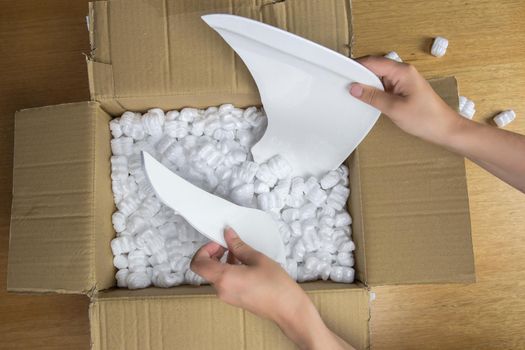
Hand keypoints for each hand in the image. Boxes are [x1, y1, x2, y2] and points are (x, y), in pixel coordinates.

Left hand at [190, 228, 354, 349]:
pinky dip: (229, 270)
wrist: (288, 309)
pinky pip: (224, 282)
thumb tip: (228, 234)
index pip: (197, 264)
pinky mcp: (234, 299)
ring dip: (223, 261)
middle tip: (228, 244)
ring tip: (240, 253)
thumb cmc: (276, 286)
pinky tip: (245, 264)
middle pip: (205, 268)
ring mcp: (227, 296)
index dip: (204, 249)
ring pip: (215, 275)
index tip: (218, 243)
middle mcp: (222, 289)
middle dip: (214, 253)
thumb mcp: (257, 259)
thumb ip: (238, 246)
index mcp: (224, 278)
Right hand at [349, 56, 462, 145]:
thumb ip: (372, 97)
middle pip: (375, 67)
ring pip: (378, 76)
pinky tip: (367, 98)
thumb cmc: (426, 119)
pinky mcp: (403, 89)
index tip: (341, 71)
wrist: (445, 129)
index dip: (356, 65)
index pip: (373, 62)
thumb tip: (354, 87)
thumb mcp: (394, 108)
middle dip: (359, 74)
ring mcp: (403, 81)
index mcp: (402, 71)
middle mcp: (403, 72)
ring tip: (353, 92)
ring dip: (366, 83)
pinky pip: (384, 85)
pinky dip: (374, 90)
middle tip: (343, 83)